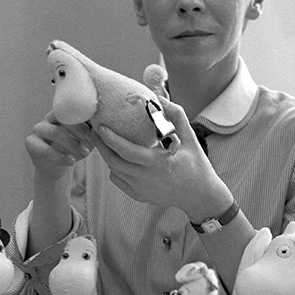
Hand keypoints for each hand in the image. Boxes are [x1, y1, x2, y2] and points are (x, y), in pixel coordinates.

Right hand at [25, 111, 95, 181]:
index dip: (84, 119)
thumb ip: (92, 130)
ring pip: (54, 132)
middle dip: (80, 131)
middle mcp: (48, 118)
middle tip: (91, 144)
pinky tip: (71, 161)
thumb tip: (104, 124)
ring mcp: (37, 129)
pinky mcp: (30, 143)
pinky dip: (60, 156)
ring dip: (72, 144)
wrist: (56, 167)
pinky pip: (45, 149)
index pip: (72, 109)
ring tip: (84, 154)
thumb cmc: (73, 149)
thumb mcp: (85, 139)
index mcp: (62, 113)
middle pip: (63, 118)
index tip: (95, 132)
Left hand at [91, 97, 232, 221]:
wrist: (200, 196)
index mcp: (158, 163)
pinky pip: (119, 181)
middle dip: (100, 145)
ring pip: (114, 171)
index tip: (100, 126)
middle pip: (113, 162)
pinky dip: (115, 169)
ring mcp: (141, 189)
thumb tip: (161, 99)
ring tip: (104, 141)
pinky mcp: (139, 196)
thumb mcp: (190, 138)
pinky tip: (117, 158)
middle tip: (95, 130)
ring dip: (107, 156)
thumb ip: (176, 116)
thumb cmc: (196, 165)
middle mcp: (146, 178)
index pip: (126, 151)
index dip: (110, 138)